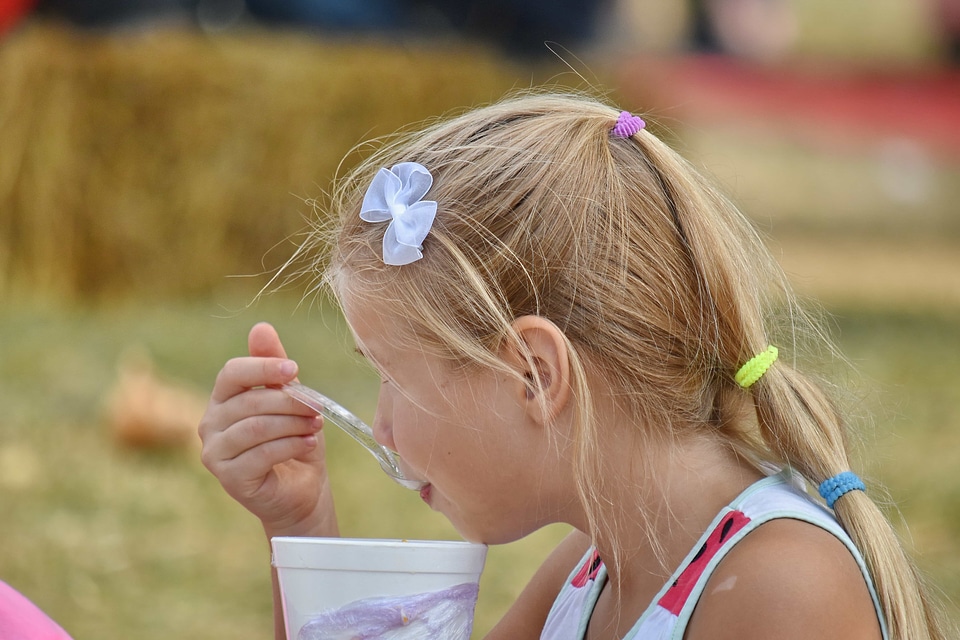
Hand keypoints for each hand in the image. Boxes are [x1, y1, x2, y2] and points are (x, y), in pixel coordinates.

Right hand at [199, 322, 337, 537]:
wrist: (301, 491)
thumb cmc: (294, 440)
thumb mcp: (290, 398)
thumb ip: (275, 366)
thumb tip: (261, 326)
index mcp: (222, 399)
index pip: (232, 373)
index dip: (263, 368)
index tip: (295, 370)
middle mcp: (210, 424)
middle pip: (249, 401)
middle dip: (290, 402)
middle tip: (318, 408)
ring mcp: (215, 453)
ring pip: (256, 428)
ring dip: (293, 424)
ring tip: (315, 426)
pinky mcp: (228, 478)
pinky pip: (261, 454)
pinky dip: (291, 446)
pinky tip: (308, 444)